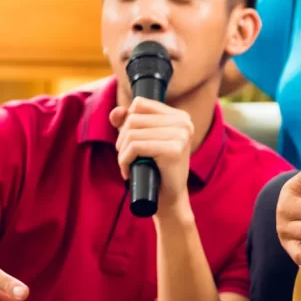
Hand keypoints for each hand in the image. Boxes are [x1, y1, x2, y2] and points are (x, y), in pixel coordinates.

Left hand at [110, 97, 194, 216]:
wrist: (168, 197)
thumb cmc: (154, 167)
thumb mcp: (141, 140)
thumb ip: (127, 122)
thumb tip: (116, 111)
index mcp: (180, 116)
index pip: (140, 104)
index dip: (127, 121)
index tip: (131, 140)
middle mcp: (184, 123)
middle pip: (133, 119)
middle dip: (122, 139)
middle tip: (127, 158)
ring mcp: (181, 135)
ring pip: (132, 134)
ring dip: (122, 153)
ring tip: (128, 165)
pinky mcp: (174, 150)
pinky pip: (135, 147)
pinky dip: (124, 161)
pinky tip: (129, 171)